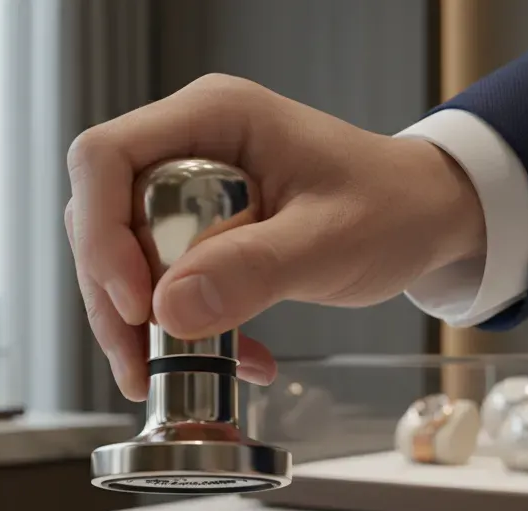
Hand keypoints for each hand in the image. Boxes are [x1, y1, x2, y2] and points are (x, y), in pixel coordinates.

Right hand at [64, 74, 484, 400]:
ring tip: (168, 376)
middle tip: (141, 363)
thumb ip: (252, 271)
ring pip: (121, 255)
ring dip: (136, 324)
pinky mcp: (197, 225)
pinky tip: (228, 361)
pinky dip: (178, 329)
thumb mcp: (330, 243)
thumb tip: (166, 311)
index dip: (101, 234)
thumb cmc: (393, 208)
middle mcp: (187, 143)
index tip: (138, 304)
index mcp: (212, 118)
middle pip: (101, 216)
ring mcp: (187, 185)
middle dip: (113, 297)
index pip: (105, 159)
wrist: (426, 218)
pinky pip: (157, 278)